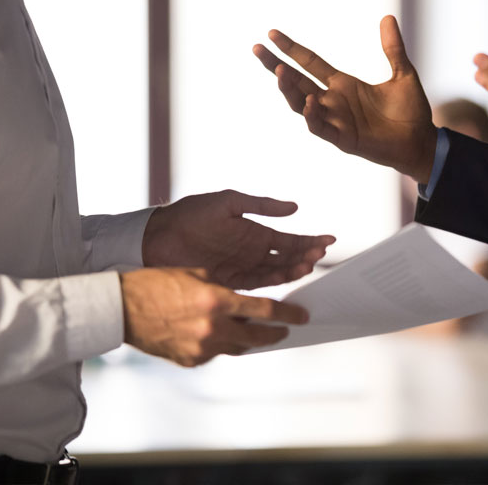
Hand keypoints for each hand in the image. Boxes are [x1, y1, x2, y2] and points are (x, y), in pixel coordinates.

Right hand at [120, 268, 307, 365]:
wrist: (123, 308)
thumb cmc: (157, 284)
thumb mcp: (198, 274)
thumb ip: (226, 289)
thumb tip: (247, 303)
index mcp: (217, 301)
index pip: (265, 311)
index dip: (288, 314)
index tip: (301, 317)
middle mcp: (212, 328)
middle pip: (258, 337)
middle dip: (275, 333)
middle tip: (285, 329)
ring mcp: (201, 348)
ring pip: (238, 348)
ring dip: (249, 340)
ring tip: (257, 332)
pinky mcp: (190, 361)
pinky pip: (216, 354)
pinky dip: (222, 344)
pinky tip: (221, 334)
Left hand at [142, 190, 334, 289]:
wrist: (158, 237)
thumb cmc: (190, 214)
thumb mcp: (229, 202)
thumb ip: (261, 206)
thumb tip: (294, 207)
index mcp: (255, 232)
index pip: (289, 239)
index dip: (310, 240)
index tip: (329, 240)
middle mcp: (253, 252)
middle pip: (288, 258)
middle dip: (306, 256)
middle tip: (321, 254)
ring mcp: (243, 268)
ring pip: (277, 272)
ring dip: (294, 269)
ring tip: (309, 264)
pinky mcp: (230, 282)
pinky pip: (258, 284)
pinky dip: (275, 283)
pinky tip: (288, 279)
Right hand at [253, 15, 437, 182]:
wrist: (421, 142)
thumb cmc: (410, 112)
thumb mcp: (402, 74)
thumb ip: (392, 48)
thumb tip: (387, 17)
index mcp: (343, 85)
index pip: (309, 63)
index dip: (291, 49)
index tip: (272, 34)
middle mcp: (333, 101)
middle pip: (296, 81)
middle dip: (276, 66)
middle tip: (257, 49)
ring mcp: (336, 120)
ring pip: (302, 104)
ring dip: (289, 89)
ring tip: (279, 71)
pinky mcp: (343, 139)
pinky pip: (320, 128)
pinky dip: (313, 116)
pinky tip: (311, 100)